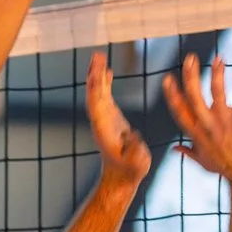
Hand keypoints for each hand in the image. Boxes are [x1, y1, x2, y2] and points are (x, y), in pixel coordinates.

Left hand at [86, 52, 150, 185]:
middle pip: (94, 93)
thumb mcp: (137, 163)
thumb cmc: (130, 171)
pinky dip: (104, 82)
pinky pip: (104, 96)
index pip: (97, 105)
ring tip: (99, 55)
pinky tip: (106, 71)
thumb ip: (135, 150)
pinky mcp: (110, 118)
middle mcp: (100, 121)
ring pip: (97, 92)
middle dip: (95, 74)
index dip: (98, 88)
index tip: (99, 72)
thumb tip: (133, 136)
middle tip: (97, 54)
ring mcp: (104, 118)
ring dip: (97, 73)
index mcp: (104, 129)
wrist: (122, 176)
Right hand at [161, 53, 231, 181]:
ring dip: (217, 73)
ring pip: (217, 92)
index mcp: (197, 133)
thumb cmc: (227, 168)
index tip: (167, 78)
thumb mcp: (204, 161)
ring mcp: (225, 122)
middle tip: (191, 58)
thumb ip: (188, 152)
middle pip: (194, 96)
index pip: (180, 110)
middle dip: (190, 75)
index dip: (172, 94)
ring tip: (218, 58)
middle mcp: (208, 125)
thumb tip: (175, 148)